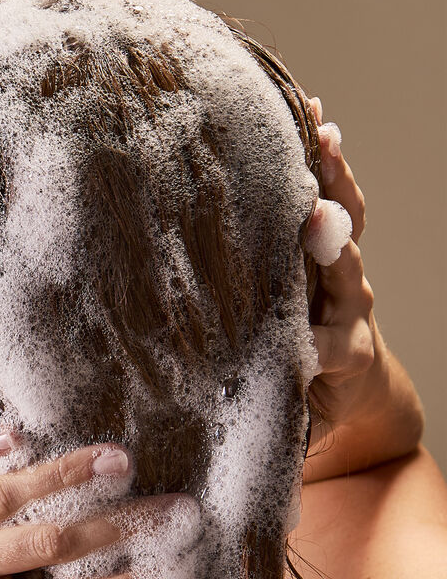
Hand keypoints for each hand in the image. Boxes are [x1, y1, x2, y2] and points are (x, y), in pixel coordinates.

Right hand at [305, 96, 383, 445]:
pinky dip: (328, 164)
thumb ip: (272, 436)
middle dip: (328, 240)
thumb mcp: (292, 435)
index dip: (316, 337)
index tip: (302, 335)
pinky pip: (341, 203)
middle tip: (312, 213)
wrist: (352, 391)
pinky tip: (312, 121)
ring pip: (347, 224)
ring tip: (317, 134)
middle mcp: (349, 309)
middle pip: (344, 269)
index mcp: (338, 357)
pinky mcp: (338, 250)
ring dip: (333, 182)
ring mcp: (345, 275)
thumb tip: (225, 458)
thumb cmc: (309, 413)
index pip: (328, 345)